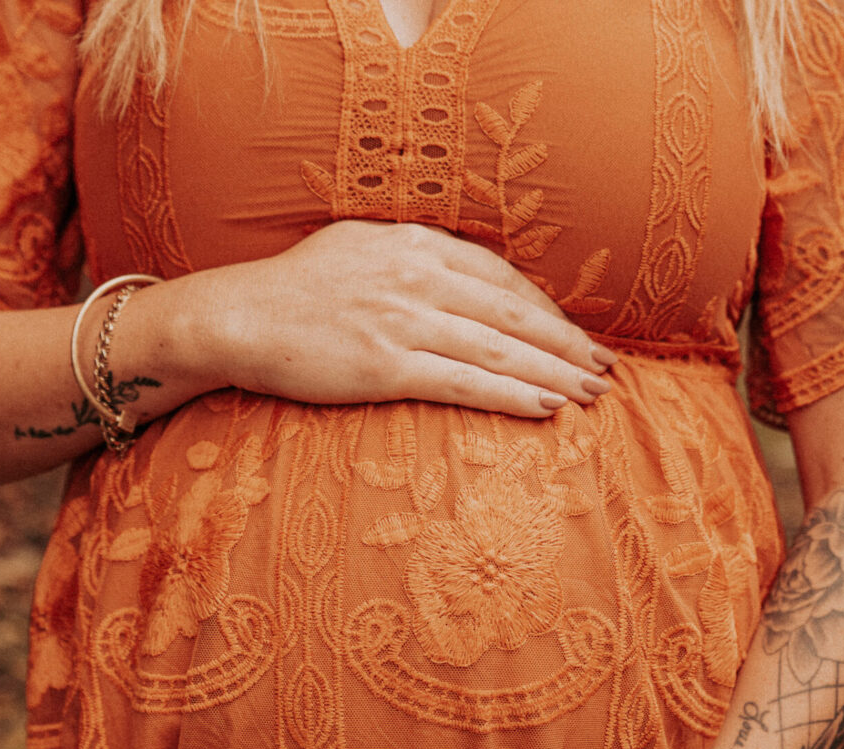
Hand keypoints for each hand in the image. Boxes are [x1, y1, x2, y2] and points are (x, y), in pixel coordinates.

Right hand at [200, 220, 617, 416]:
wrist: (235, 316)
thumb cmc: (292, 290)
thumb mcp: (356, 248)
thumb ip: (409, 256)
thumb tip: (453, 273)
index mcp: (413, 243)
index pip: (500, 277)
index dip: (547, 309)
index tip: (576, 334)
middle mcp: (416, 275)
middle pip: (514, 313)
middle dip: (568, 343)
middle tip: (607, 369)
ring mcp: (402, 319)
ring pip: (500, 349)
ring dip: (555, 373)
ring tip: (592, 395)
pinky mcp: (386, 365)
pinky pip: (466, 382)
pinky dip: (512, 395)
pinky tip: (547, 409)